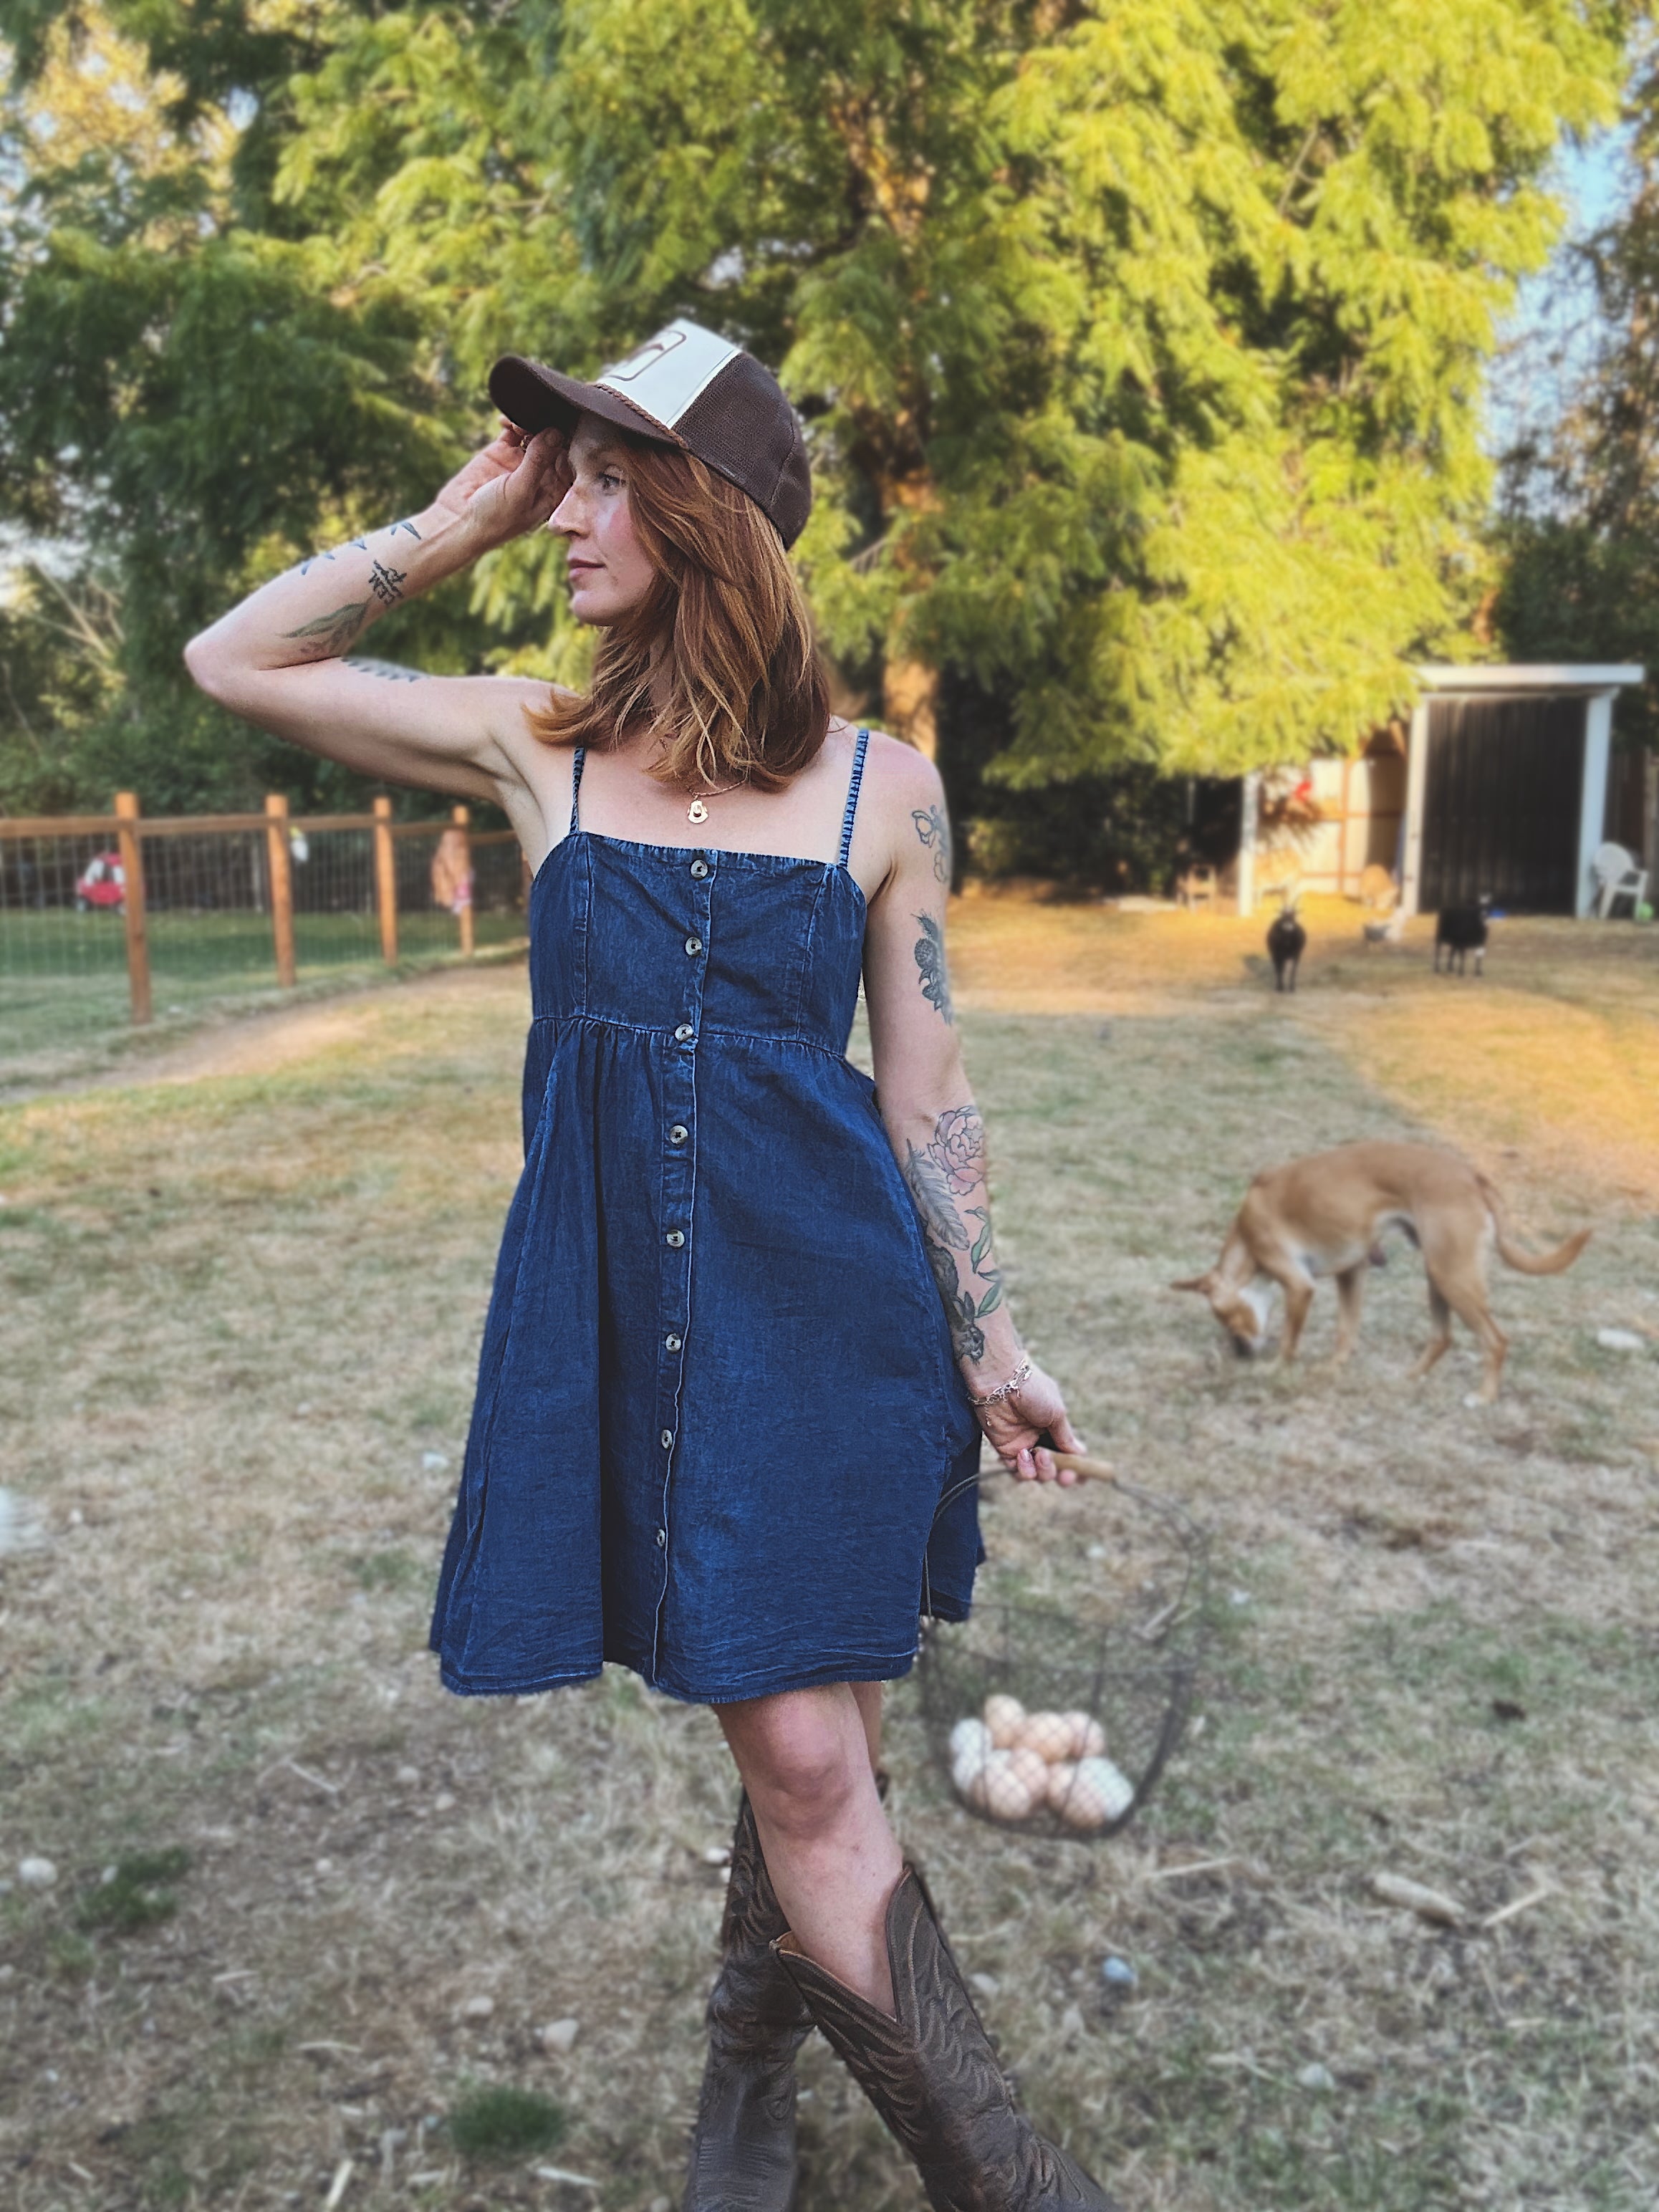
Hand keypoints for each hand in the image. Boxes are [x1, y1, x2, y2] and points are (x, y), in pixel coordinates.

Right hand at [432, 422, 571, 553]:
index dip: (568, 446)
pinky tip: (506, 421)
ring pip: (535, 435)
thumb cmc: (495, 518)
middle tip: (540, 422)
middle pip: (554, 446)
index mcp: (553, 492)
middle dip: (549, 431)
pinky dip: (512, 422)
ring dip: (530, 424)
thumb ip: (538, 461)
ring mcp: (521, 463)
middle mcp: (540, 476)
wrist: (459, 520)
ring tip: (518, 425)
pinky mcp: (502, 452)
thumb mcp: (520, 491)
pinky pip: (513, 431)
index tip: (562, 433)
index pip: (569, 464)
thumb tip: (555, 432)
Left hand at [973, 1359, 1083, 1484]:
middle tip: (1064, 1474)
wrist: (1002, 1381)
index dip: (1075, 1468)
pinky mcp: (1005, 1449)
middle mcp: (1040, 1439)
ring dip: (1042, 1471)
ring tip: (1040, 1455)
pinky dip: (1023, 1469)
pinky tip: (1023, 1454)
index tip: (1079, 1476)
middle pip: (1053, 1469)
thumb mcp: (1057, 1413)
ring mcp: (1022, 1445)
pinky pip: (1016, 1471)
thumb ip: (1066, 1437)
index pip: (1068, 1454)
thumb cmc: (1033, 1390)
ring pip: (1036, 1474)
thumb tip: (1079, 1454)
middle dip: (1061, 1474)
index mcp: (1055, 1428)